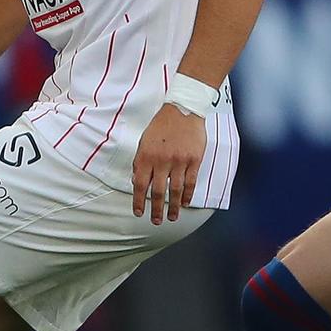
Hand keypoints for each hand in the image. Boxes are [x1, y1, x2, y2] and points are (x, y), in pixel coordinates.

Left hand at [131, 102, 205, 223]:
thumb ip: (140, 161)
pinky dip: (187, 194)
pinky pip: (190, 182)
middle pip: (158, 191)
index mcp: (146, 155)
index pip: (140, 184)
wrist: (183, 109)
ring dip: (173, 207)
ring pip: (175, 190)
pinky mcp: (194, 160)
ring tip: (172, 217)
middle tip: (156, 221)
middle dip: (156, 209)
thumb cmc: (162, 125)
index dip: (138, 201)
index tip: (139, 212)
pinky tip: (185, 202)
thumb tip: (136, 181)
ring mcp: (179, 161)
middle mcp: (162, 160)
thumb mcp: (144, 140)